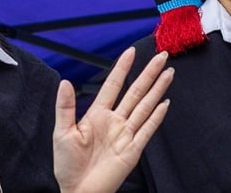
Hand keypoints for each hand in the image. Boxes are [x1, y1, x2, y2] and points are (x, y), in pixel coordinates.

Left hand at [53, 48, 174, 192]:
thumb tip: (66, 81)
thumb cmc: (68, 166)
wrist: (78, 191)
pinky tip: (165, 104)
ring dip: (157, 90)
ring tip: (168, 74)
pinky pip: (147, 130)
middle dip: (148, 74)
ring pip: (145, 107)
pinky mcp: (133, 150)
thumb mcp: (62, 132)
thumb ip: (65, 106)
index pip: (113, 85)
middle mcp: (114, 122)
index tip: (131, 52)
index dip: (122, 68)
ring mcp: (125, 135)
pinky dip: (157, 117)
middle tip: (161, 57)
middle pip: (135, 92)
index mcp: (97, 115)